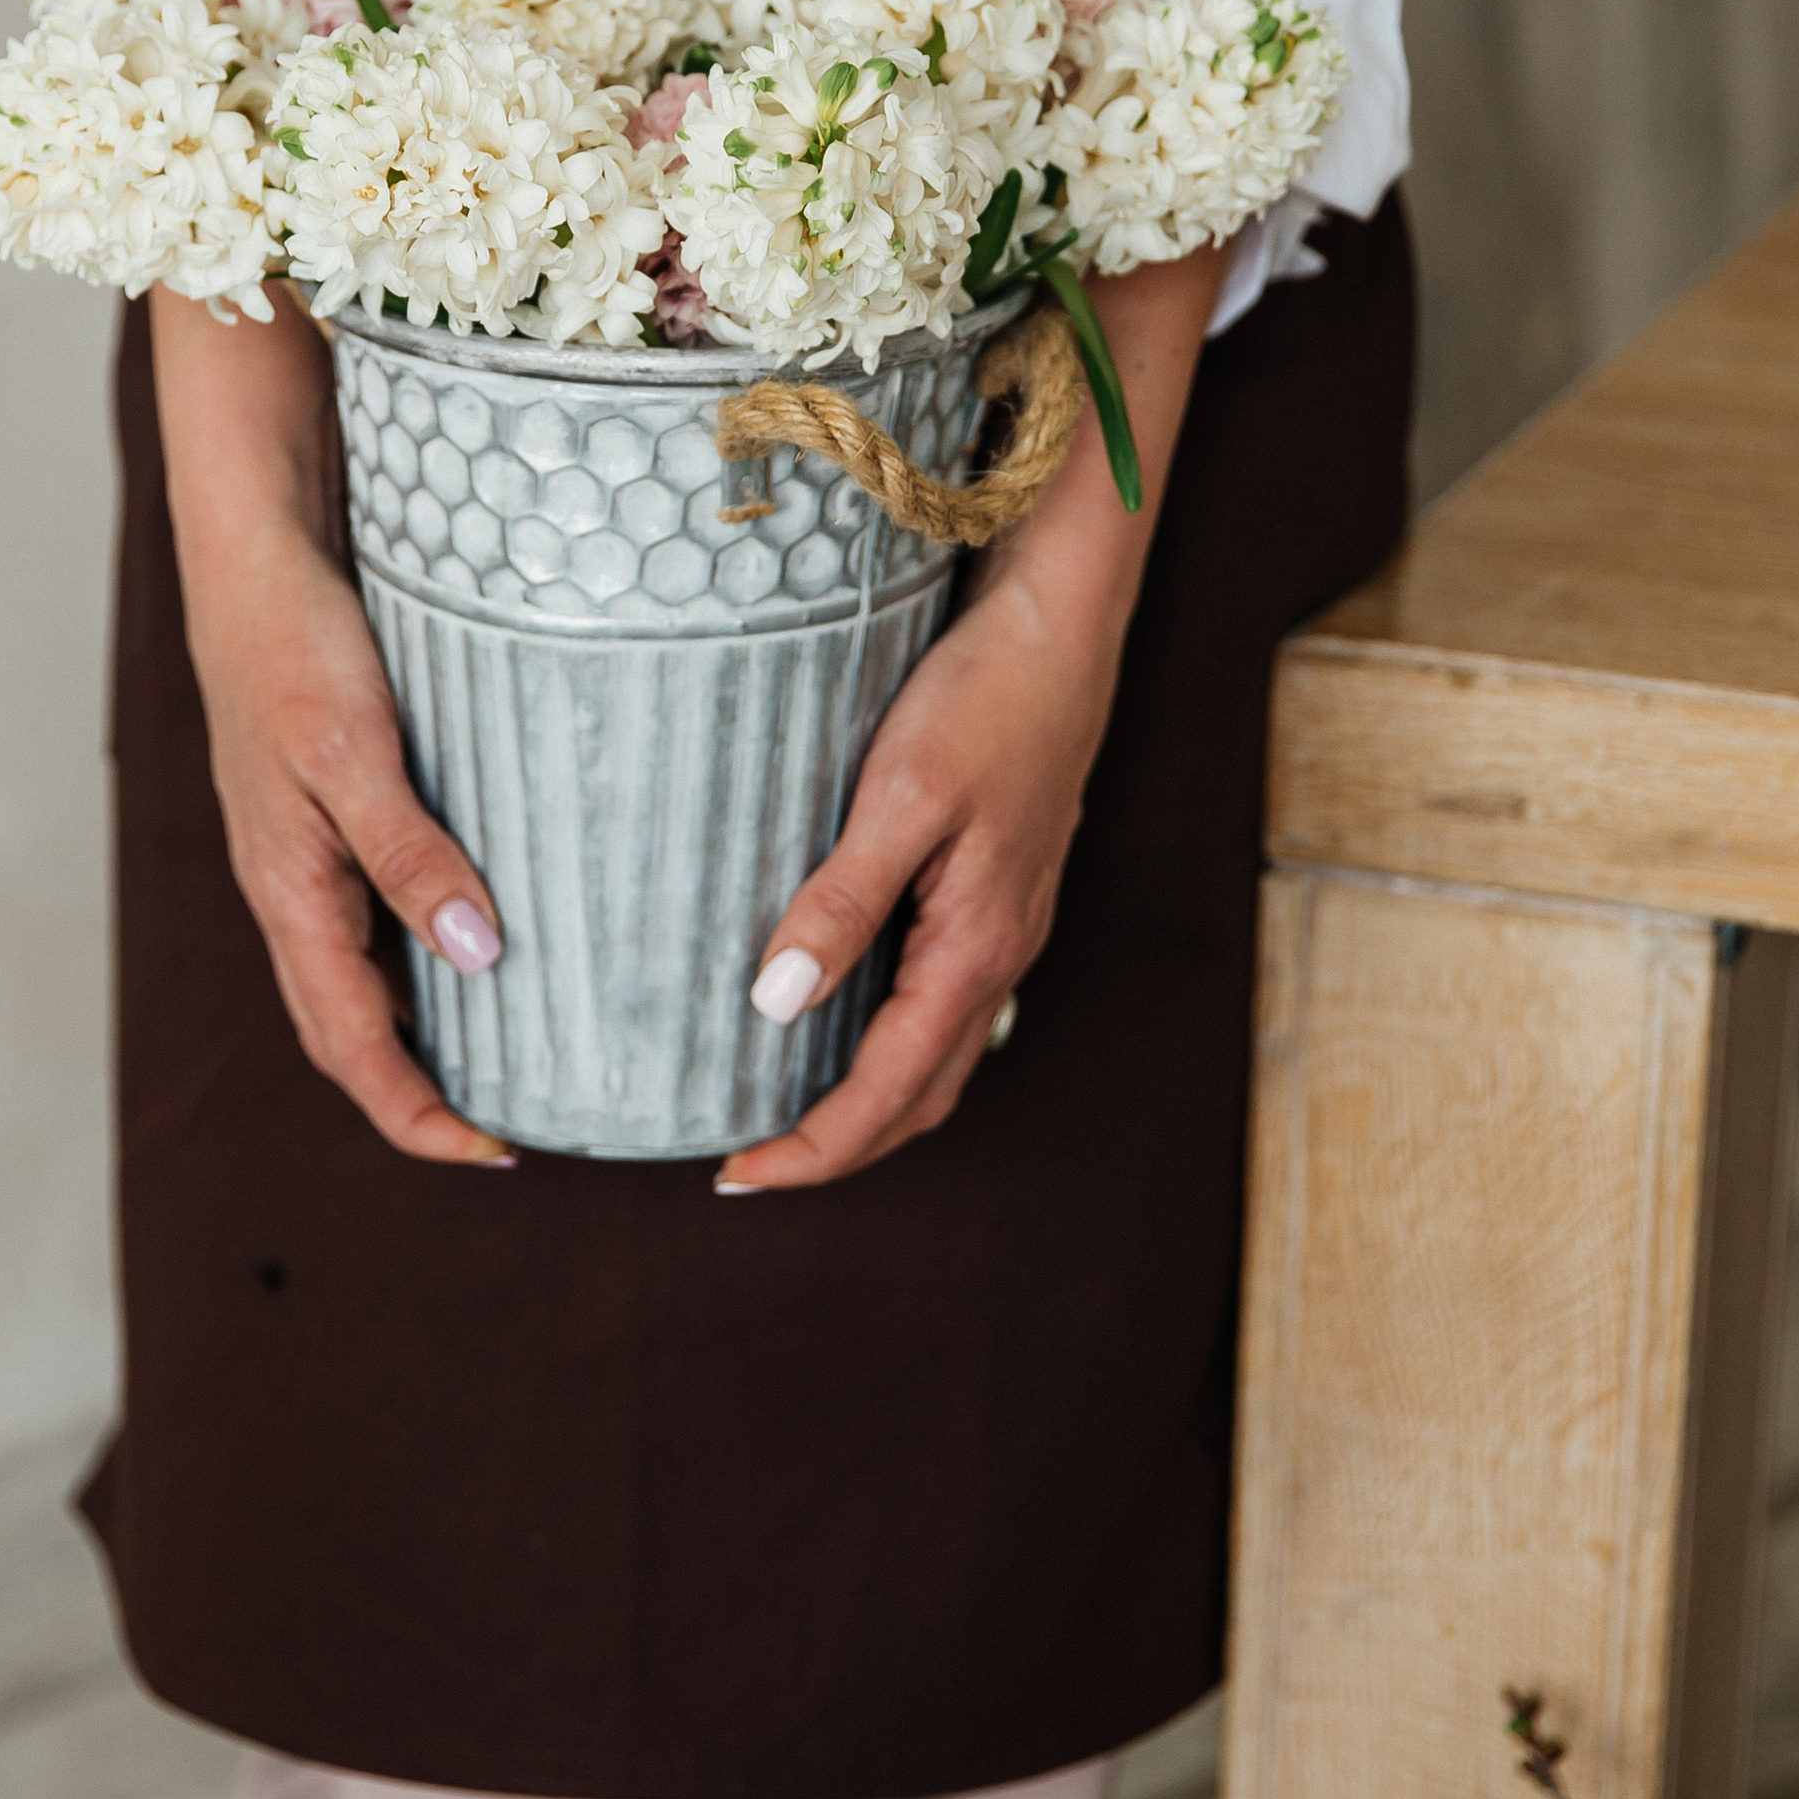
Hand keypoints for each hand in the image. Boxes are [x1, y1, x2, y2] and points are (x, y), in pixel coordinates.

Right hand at [150, 288, 515, 1167]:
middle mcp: (294, 882)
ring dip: (426, 1024)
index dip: (416, 1112)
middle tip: (517, 1124)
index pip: (350, 1042)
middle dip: (422, 1090)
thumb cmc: (295, 636)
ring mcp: (307, 843)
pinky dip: (428, 945)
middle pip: (352, 1023)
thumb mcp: (354, 747)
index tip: (495, 1154)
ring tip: (518, 1051)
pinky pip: (374, 903)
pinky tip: (489, 931)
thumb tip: (474, 958)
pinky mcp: (331, 798)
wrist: (254, 536)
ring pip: (363, 968)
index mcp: (288, 888)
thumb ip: (408, 852)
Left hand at [717, 248, 1225, 1191]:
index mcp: (976, 947)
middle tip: (746, 1163)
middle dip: (837, 1144)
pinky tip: (838, 1008)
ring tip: (784, 1107)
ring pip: (937, 1051)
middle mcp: (999, 953)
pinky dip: (891, 1038)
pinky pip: (944, 997)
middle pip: (920, 1095)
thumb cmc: (986, 697)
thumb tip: (773, 1007)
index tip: (735, 1175)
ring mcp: (1006, 923)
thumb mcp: (901, 796)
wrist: (1064, 623)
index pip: (889, 1091)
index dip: (813, 1148)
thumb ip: (841, 904)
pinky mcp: (1000, 887)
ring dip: (869, 1099)